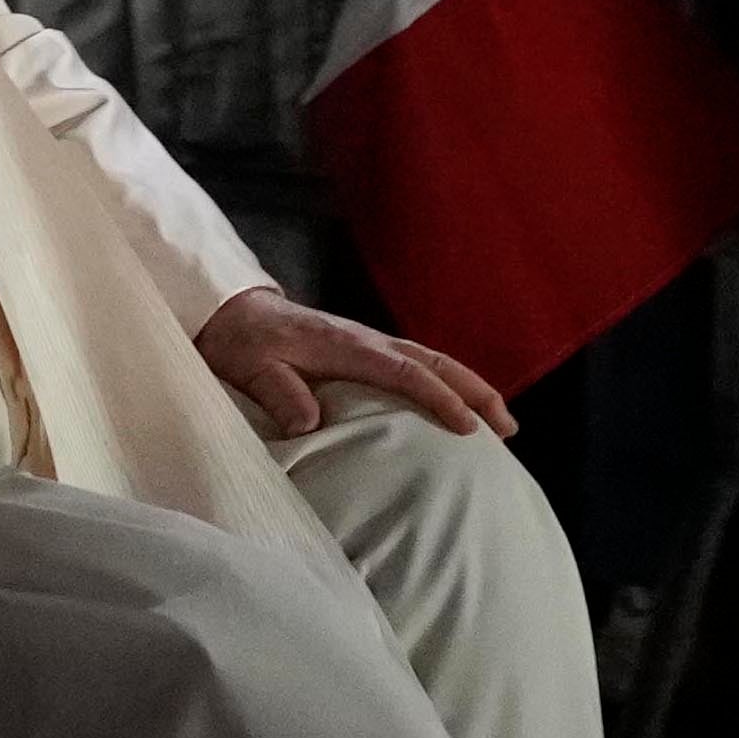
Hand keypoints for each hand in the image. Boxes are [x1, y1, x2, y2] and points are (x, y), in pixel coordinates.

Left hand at [196, 285, 515, 441]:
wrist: (230, 310)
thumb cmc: (240, 342)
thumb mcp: (248, 369)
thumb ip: (278, 392)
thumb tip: (311, 422)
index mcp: (344, 346)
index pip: (405, 374)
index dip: (439, 399)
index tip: (469, 427)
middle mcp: (366, 340)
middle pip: (435, 362)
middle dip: (476, 392)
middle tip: (508, 428)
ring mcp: (369, 342)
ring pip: (433, 361)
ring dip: (469, 387)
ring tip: (500, 422)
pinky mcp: (365, 349)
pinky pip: (417, 365)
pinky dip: (447, 383)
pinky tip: (458, 406)